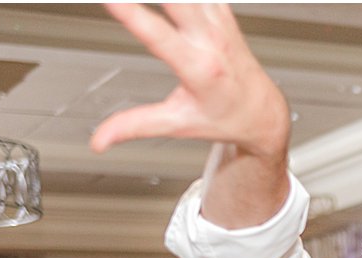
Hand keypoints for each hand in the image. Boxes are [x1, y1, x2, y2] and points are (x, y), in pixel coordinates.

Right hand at [92, 4, 289, 157]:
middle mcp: (212, 40)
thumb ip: (135, 126)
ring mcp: (219, 22)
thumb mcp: (178, 125)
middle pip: (180, 1)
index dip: (133, 15)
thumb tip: (100, 140)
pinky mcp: (222, 12)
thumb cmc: (225, 118)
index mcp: (200, 69)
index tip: (112, 1)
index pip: (160, 37)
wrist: (261, 111)